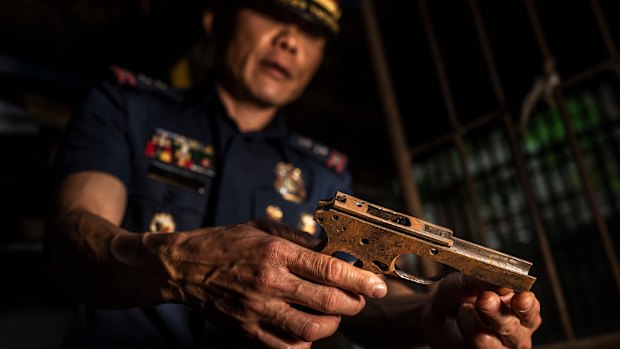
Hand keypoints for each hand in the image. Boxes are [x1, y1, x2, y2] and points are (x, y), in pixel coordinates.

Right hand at [160, 219, 387, 347]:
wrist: (185, 267)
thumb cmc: (226, 243)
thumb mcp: (264, 229)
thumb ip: (299, 239)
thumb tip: (330, 248)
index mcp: (277, 252)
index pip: (328, 269)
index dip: (359, 279)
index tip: (379, 285)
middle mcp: (270, 282)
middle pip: (327, 302)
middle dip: (354, 303)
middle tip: (361, 299)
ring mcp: (259, 309)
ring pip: (311, 328)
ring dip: (333, 324)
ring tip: (335, 314)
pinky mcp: (248, 329)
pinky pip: (286, 346)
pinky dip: (305, 343)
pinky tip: (308, 331)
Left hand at [422, 273, 540, 347]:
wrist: (436, 312)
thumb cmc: (458, 295)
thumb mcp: (466, 281)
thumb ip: (483, 280)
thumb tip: (501, 280)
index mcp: (520, 308)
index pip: (530, 309)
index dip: (526, 304)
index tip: (521, 297)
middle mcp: (515, 332)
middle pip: (511, 327)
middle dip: (496, 311)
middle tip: (485, 299)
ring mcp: (498, 348)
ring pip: (486, 339)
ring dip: (468, 319)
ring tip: (462, 308)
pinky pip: (467, 344)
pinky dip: (457, 329)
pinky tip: (456, 321)